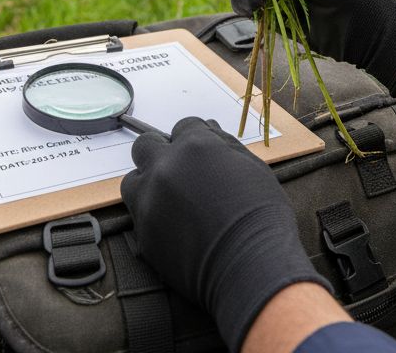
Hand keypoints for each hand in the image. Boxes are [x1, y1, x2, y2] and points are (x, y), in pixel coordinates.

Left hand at [121, 117, 330, 352]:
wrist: (251, 267)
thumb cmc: (262, 217)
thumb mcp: (254, 170)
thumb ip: (227, 145)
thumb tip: (210, 129)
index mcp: (194, 147)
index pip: (183, 127)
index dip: (194, 140)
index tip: (201, 155)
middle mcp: (164, 167)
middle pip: (145, 145)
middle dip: (161, 153)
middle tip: (180, 173)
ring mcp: (148, 198)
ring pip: (133, 180)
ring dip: (148, 185)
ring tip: (171, 201)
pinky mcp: (142, 230)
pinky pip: (138, 214)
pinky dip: (152, 216)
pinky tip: (173, 227)